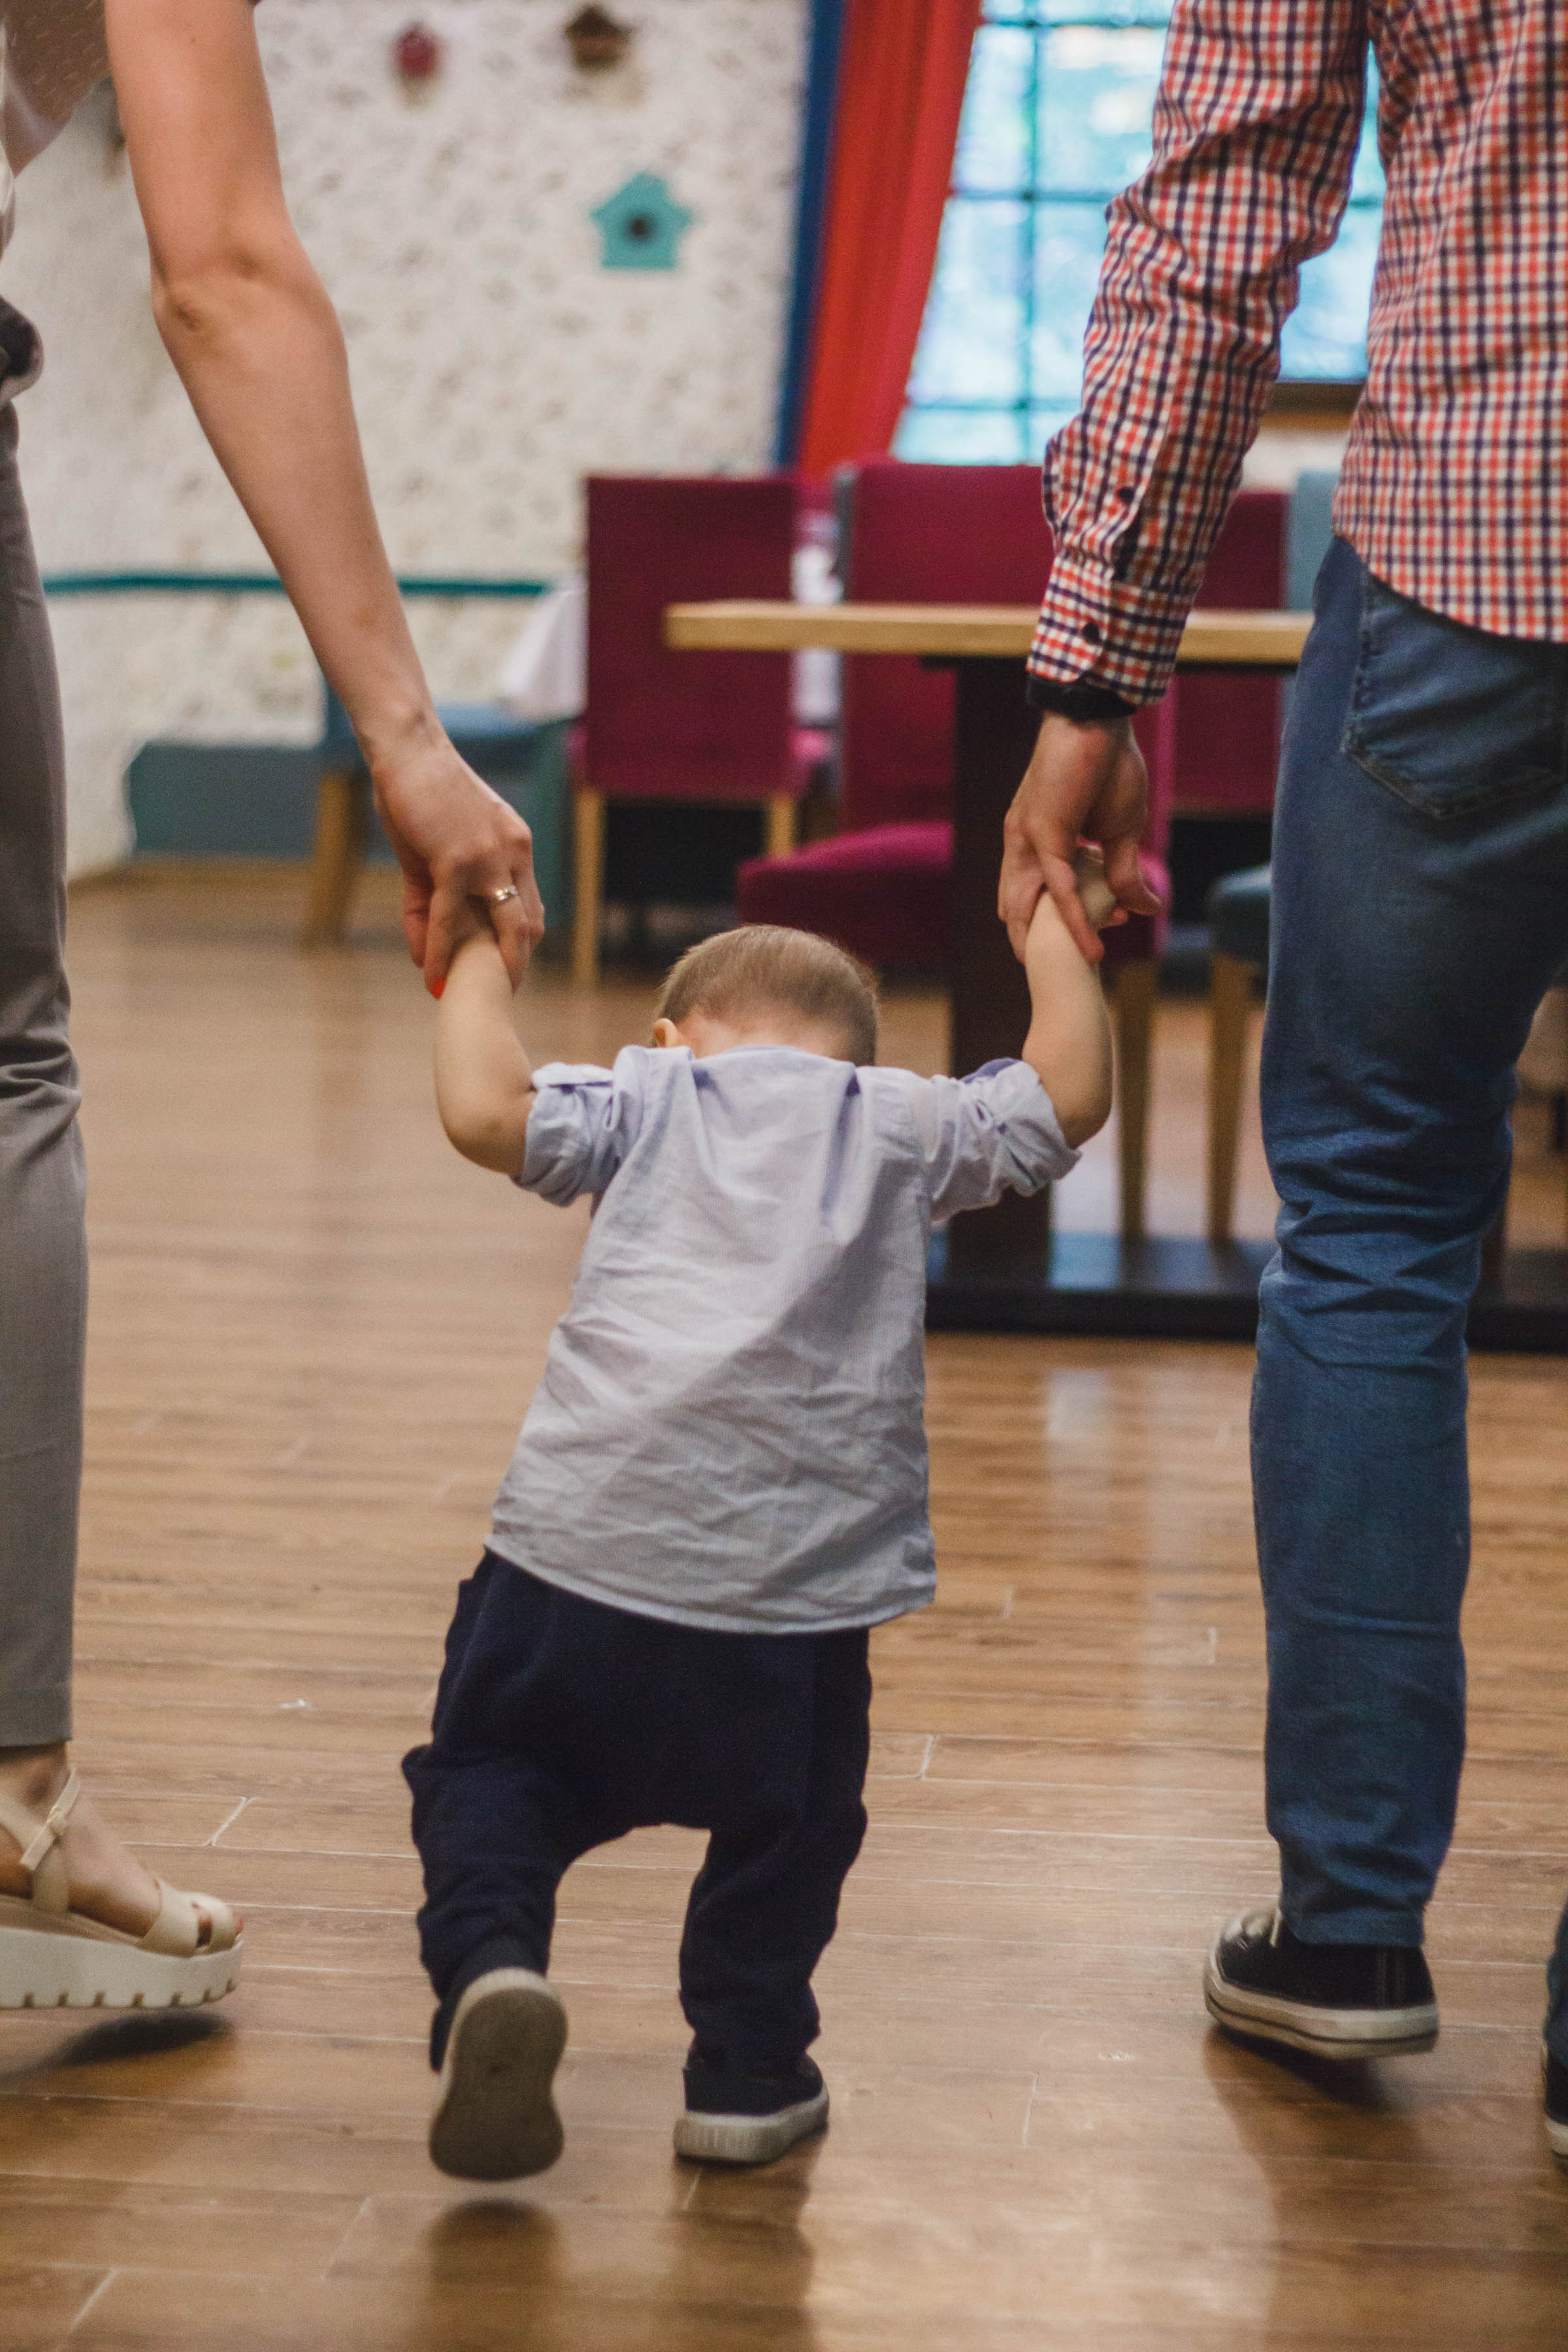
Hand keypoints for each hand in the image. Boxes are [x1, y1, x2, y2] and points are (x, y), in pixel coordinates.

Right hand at [371, 721, 545, 993]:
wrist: (408, 749)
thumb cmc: (418, 793)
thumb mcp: (431, 849)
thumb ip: (426, 900)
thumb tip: (420, 947)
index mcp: (516, 845)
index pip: (530, 905)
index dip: (523, 942)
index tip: (510, 967)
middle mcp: (513, 852)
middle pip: (528, 923)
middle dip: (517, 963)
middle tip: (502, 993)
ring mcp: (489, 857)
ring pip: (500, 926)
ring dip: (491, 966)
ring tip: (475, 995)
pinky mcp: (457, 859)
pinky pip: (449, 917)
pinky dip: (439, 949)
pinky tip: (430, 973)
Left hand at [998, 712, 1161, 963]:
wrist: (1099, 721)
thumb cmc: (1108, 767)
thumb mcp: (1121, 831)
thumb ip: (1124, 872)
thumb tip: (1150, 907)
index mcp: (1042, 841)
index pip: (1048, 892)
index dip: (1070, 919)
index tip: (1101, 941)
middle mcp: (1026, 844)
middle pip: (1024, 904)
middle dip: (1038, 939)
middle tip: (1052, 972)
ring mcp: (1030, 840)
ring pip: (1031, 903)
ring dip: (1047, 940)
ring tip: (1058, 973)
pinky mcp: (1043, 834)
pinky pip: (1060, 888)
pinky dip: (1076, 918)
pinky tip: (1091, 944)